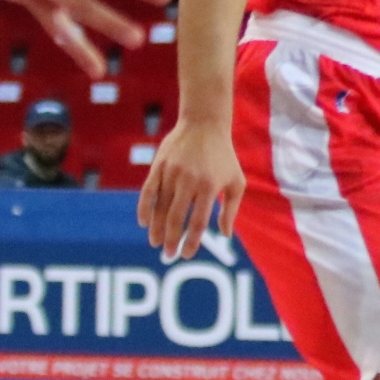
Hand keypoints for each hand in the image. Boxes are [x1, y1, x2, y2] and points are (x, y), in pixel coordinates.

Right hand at [140, 118, 243, 261]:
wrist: (204, 124)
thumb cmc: (223, 157)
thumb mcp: (236, 182)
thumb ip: (230, 210)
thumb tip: (225, 235)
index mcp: (209, 187)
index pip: (197, 222)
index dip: (191, 241)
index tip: (186, 254)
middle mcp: (189, 181)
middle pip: (175, 217)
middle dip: (170, 239)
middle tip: (167, 254)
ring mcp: (171, 173)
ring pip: (159, 207)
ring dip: (155, 228)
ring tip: (155, 242)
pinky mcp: (159, 166)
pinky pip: (148, 191)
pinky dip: (144, 208)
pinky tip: (143, 222)